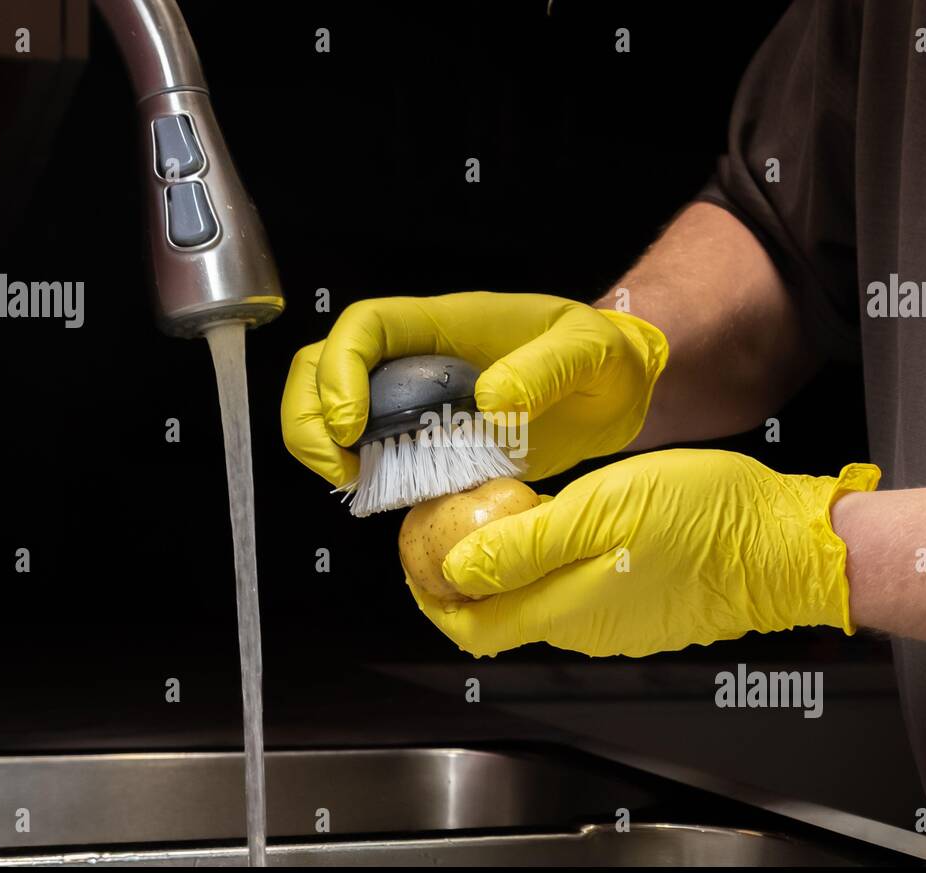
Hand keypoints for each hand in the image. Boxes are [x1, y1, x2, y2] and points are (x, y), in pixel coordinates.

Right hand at [280, 292, 668, 486]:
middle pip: (321, 364)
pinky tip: (378, 495)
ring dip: (318, 446)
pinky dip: (356, 475)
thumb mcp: (590, 351)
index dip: (340, 370)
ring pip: (328, 406)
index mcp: (445, 325)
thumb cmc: (603, 356)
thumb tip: (490, 400)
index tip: (351, 425)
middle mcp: (417, 359)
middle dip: (308, 415)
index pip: (365, 326)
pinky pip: (369, 452)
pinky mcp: (426, 441)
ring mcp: (415, 401)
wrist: (617, 391)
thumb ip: (546, 369)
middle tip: (338, 468)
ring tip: (352, 483)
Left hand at [405, 449, 880, 657]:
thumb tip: (458, 567)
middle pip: (500, 617)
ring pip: (538, 603)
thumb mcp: (601, 510)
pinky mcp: (642, 611)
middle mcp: (585, 629)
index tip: (413, 560)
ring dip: (508, 567)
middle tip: (448, 527)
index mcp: (566, 609)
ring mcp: (616, 626)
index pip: (472, 627)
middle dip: (463, 579)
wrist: (786, 546)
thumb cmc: (705, 519)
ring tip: (499, 511)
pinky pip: (576, 595)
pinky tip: (559, 521)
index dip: (431, 598)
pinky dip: (549, 565)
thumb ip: (525, 544)